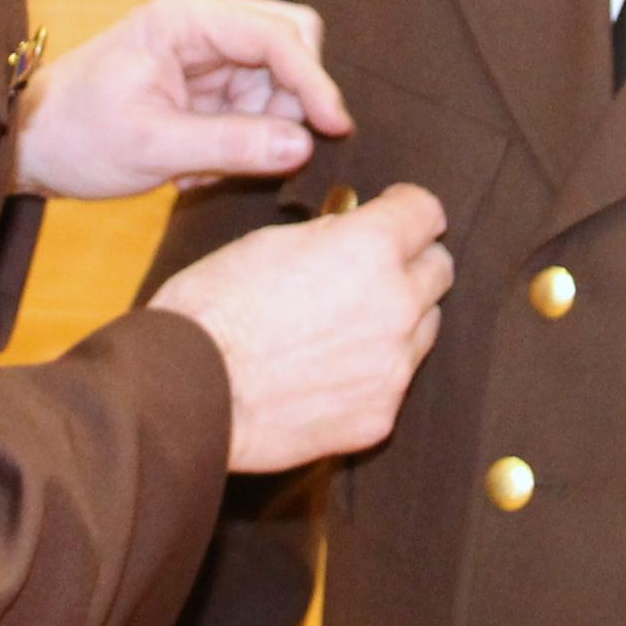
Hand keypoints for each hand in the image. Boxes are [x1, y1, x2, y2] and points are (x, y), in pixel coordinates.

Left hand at [12, 0, 352, 201]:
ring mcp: (207, 54)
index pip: (277, 35)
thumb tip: (303, 146)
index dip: (313, 81)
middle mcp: (203, 25)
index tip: (335, 128)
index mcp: (186, 19)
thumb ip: (231, 145)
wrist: (29, 147)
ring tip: (203, 169)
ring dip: (261, 130)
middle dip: (290, 102)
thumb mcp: (152, 147)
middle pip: (289, 45)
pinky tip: (195, 168)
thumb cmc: (77, 137)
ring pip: (277, 82)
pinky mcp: (206, 85)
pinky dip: (242, 141)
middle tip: (266, 152)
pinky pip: (254, 108)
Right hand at [152, 186, 450, 471]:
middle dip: (410, 262)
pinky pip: (394, 381)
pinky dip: (373, 371)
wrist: (187, 391)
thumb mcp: (269, 242)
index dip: (406, 209)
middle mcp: (396, 305)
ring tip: (345, 324)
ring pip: (424, 327)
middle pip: (438, 269)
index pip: (427, 213)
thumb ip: (329, 236)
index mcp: (371, 249)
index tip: (392, 213)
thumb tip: (352, 232)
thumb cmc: (213, 307)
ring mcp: (393, 367)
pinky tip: (329, 371)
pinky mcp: (379, 416)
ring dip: (399, 318)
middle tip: (371, 268)